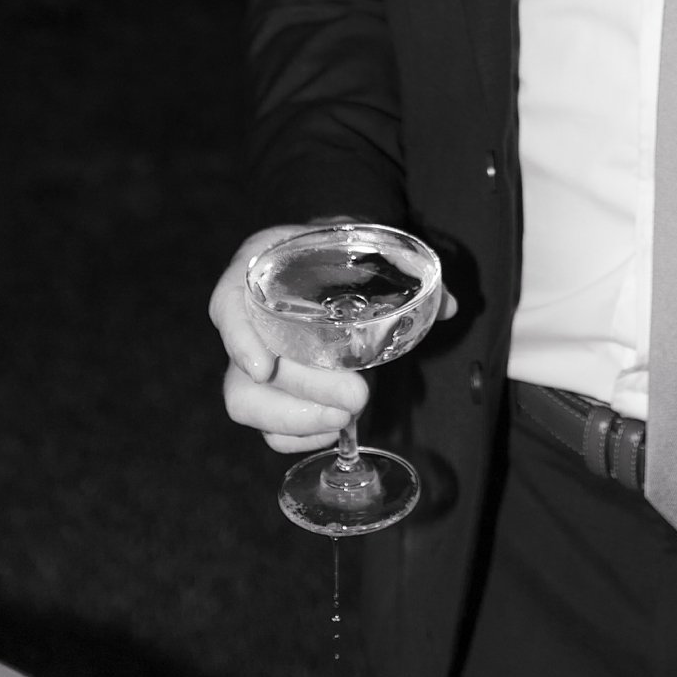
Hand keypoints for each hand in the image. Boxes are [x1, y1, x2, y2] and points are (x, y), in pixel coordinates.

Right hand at [208, 223, 459, 454]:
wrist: (323, 253)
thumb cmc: (338, 247)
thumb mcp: (365, 241)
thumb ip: (407, 270)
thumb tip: (449, 306)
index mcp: (256, 268)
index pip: (227, 303)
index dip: (238, 337)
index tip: (263, 367)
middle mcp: (244, 315)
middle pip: (245, 367)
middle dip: (304, 389)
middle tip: (359, 396)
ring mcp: (248, 355)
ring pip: (245, 402)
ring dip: (296, 419)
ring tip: (346, 421)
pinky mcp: (265, 387)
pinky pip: (263, 423)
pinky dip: (295, 435)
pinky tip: (332, 432)